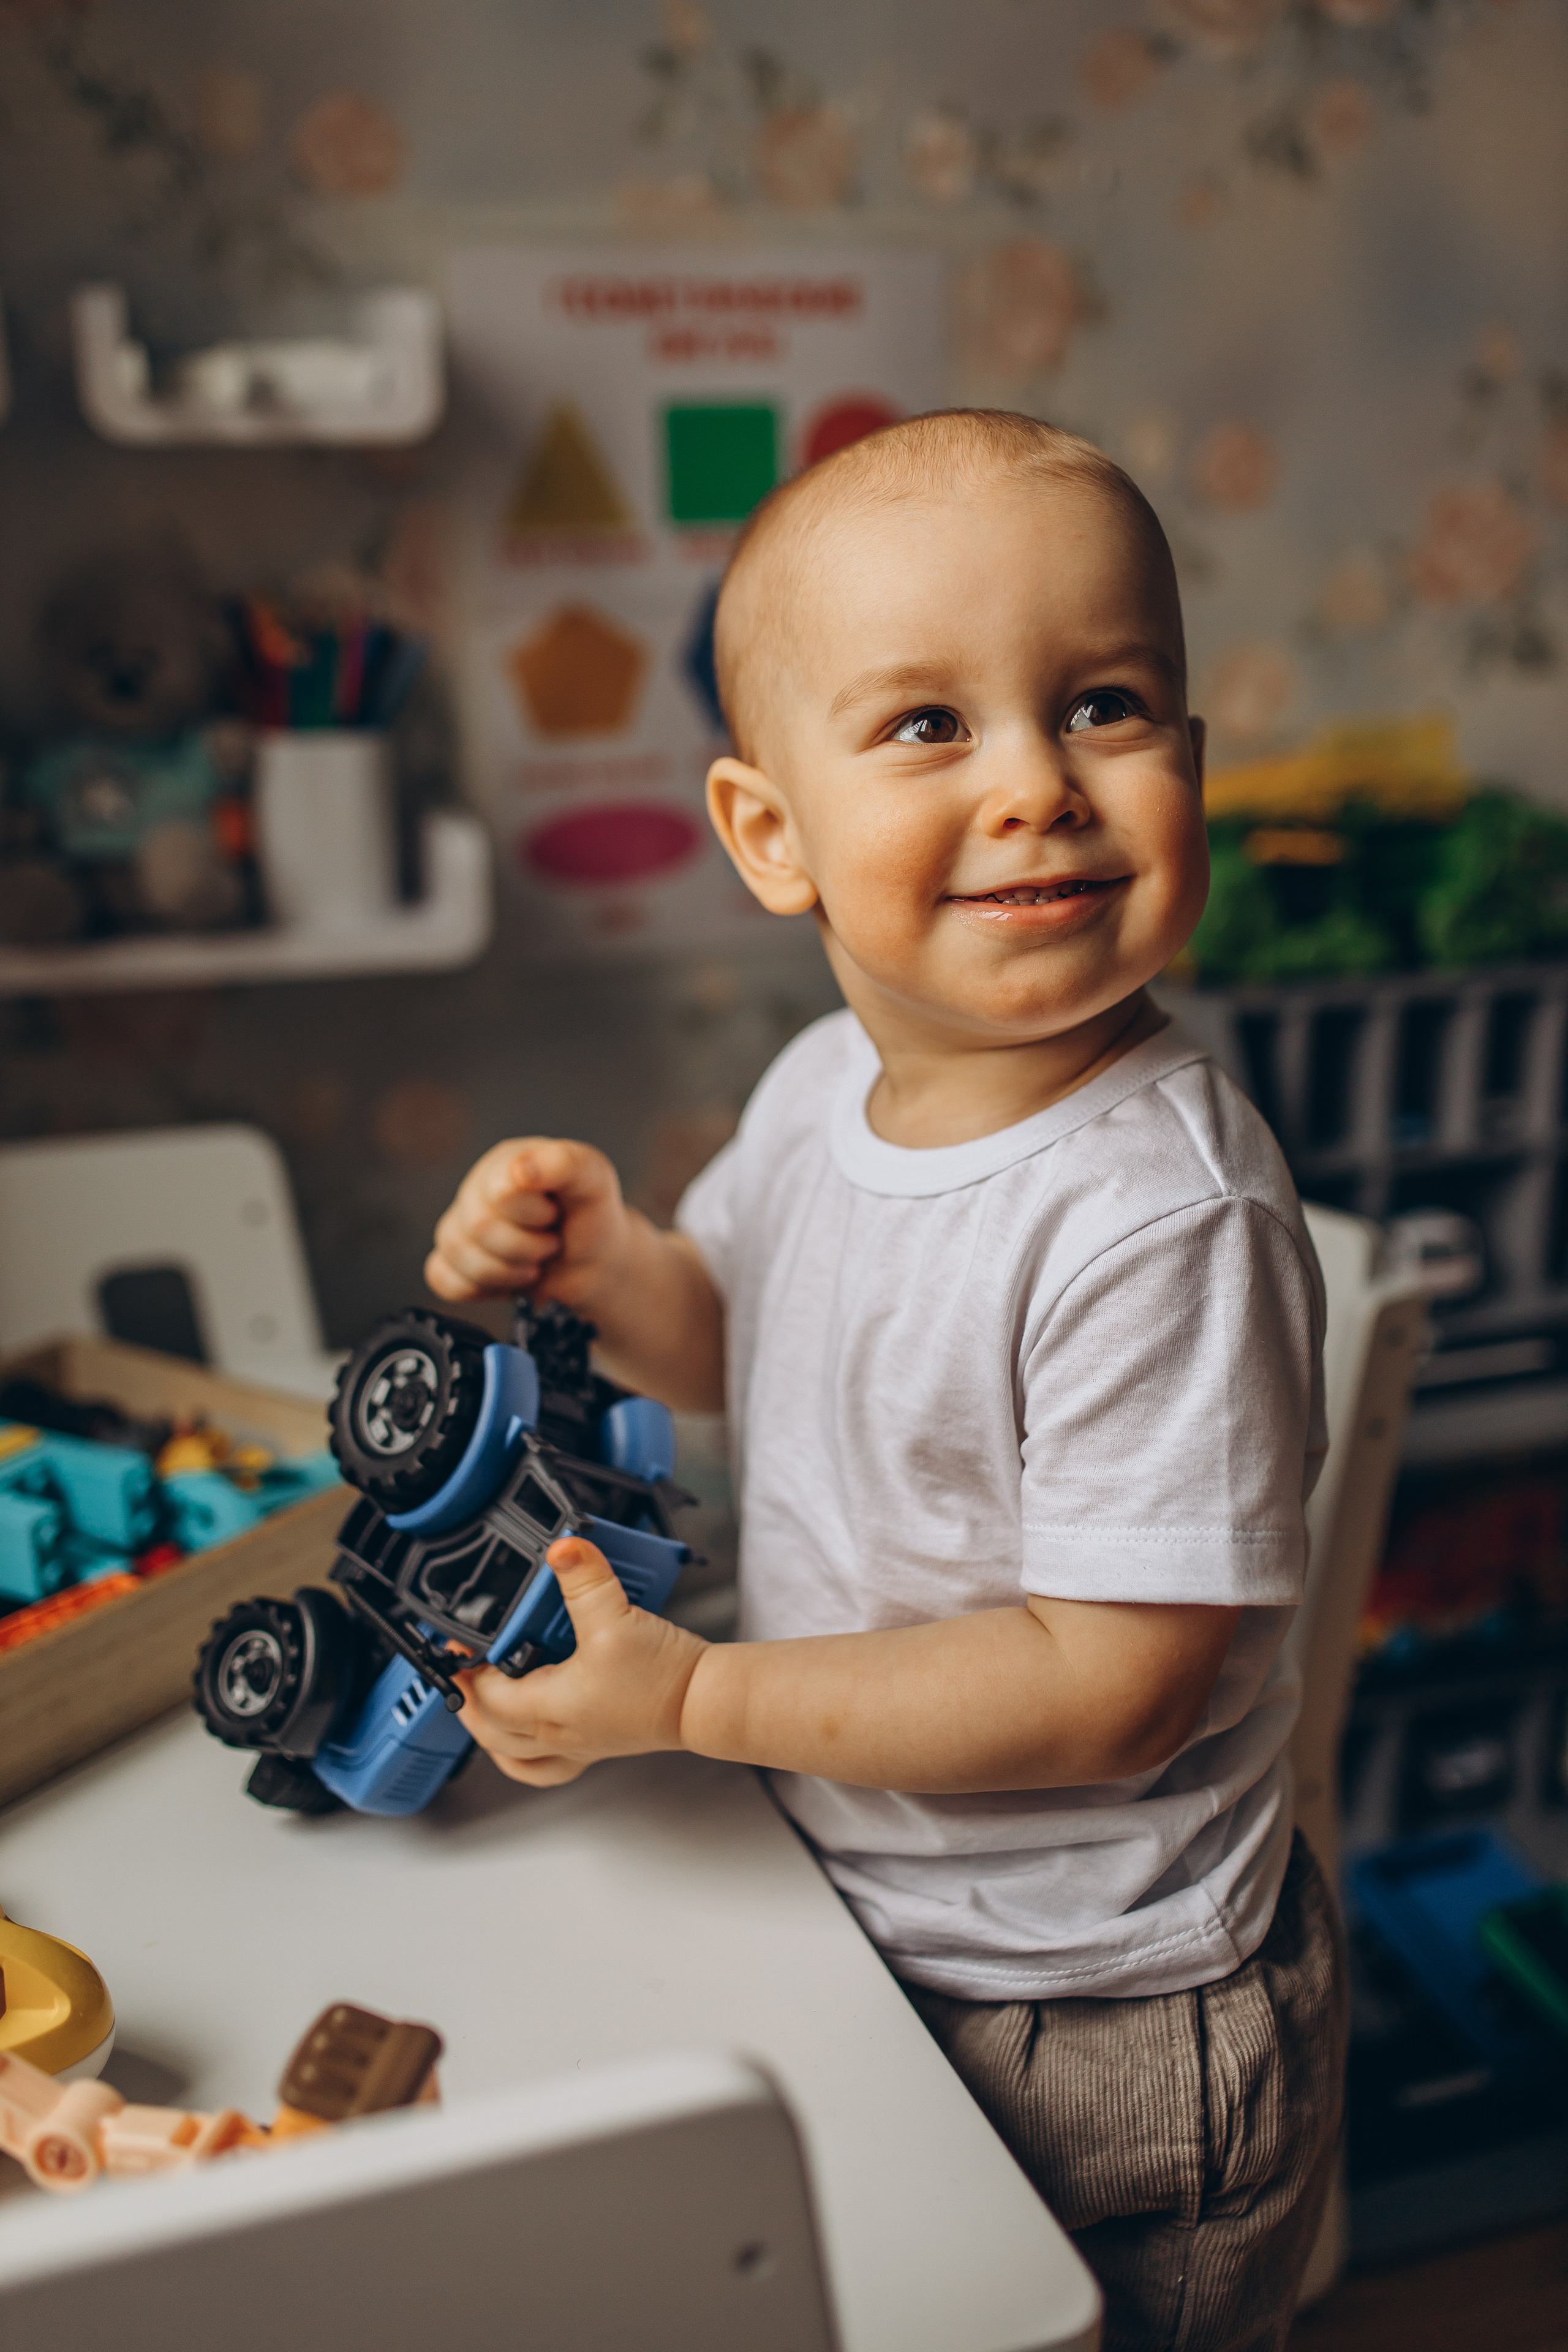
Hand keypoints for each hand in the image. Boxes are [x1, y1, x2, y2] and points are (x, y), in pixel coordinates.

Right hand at [425, 1137, 631, 1311]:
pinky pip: (443, 1278)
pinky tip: (508, 1280)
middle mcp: (477, 1190)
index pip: (498, 1195)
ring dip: (507, 1271)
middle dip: (525, 1247)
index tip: (556, 1215)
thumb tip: (520, 1170)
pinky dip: (478, 1288)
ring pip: (456, 1253)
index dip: (532, 1215)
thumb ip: (564, 1164)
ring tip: (536, 1263)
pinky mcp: (455, 1262)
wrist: (595, 1262)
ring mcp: (461, 1225)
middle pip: (477, 1227)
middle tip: (551, 1244)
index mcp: (505, 1162)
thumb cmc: (592, 1215)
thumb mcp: (593, 1180)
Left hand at [455, 1537, 707, 1786]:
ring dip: (487, 1732)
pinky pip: (543, 1765)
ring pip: (510, 1754)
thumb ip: (585, 1579)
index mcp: (550, 1708)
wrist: (701, 1701)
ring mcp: (576, 1744)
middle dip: (467, 1702)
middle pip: (488, 1730)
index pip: (487, 1696)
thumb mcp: (616, 1618)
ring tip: (478, 1706)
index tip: (456, 1645)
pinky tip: (522, 1737)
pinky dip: (521, 1755)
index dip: (465, 1670)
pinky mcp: (596, 1744)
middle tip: (458, 1672)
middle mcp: (557, 1734)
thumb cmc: (662, 1676)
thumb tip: (562, 1548)